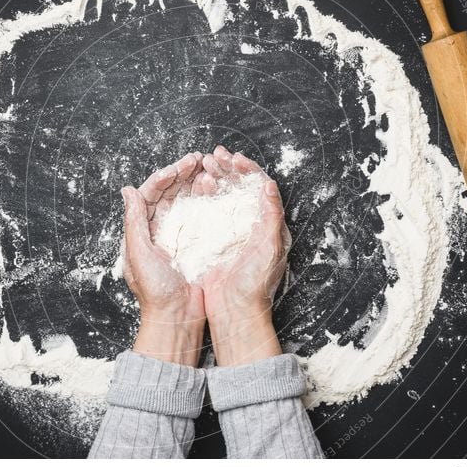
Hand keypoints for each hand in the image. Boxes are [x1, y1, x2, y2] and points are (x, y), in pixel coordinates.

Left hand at [121, 152, 206, 365]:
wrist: (177, 317)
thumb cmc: (155, 291)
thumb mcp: (138, 254)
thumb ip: (133, 222)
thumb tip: (128, 190)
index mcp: (142, 229)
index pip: (151, 193)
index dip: (165, 176)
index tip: (180, 166)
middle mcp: (159, 228)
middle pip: (170, 191)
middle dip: (182, 172)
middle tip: (198, 158)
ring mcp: (179, 235)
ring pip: (186, 198)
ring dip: (195, 181)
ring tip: (208, 167)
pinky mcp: (196, 242)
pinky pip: (201, 213)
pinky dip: (207, 198)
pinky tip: (215, 187)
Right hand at [200, 146, 291, 365]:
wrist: (234, 311)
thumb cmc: (255, 284)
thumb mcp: (269, 248)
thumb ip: (272, 216)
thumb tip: (269, 185)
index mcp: (268, 225)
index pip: (260, 188)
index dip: (248, 170)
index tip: (234, 159)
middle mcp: (251, 225)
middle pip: (240, 187)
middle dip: (228, 168)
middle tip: (214, 155)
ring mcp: (231, 232)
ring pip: (223, 195)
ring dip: (214, 177)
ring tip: (202, 165)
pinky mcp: (213, 240)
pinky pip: (207, 211)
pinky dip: (201, 195)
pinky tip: (194, 186)